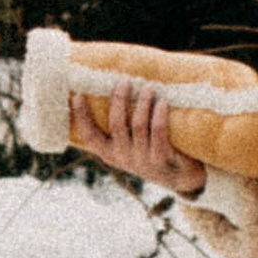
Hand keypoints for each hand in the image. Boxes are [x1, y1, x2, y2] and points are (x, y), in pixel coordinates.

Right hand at [67, 76, 208, 197]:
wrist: (180, 176)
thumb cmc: (150, 151)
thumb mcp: (130, 144)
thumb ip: (120, 126)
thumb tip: (112, 88)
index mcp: (110, 153)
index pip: (89, 136)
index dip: (81, 117)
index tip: (78, 95)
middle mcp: (123, 157)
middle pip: (116, 124)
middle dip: (119, 99)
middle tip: (125, 81)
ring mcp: (142, 159)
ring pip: (138, 125)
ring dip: (143, 102)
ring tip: (149, 87)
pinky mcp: (162, 158)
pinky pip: (158, 132)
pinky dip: (159, 114)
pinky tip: (163, 102)